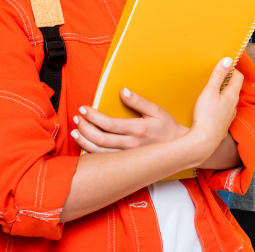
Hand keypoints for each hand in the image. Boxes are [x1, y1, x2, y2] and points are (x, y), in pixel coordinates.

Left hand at [73, 89, 187, 153]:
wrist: (179, 150)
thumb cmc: (168, 128)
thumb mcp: (156, 111)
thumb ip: (138, 101)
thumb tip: (123, 91)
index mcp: (137, 130)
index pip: (108, 124)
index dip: (93, 116)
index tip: (84, 109)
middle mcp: (131, 146)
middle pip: (100, 139)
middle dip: (85, 128)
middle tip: (77, 118)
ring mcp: (128, 157)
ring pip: (100, 153)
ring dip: (84, 142)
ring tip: (76, 131)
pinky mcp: (127, 164)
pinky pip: (105, 161)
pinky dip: (92, 153)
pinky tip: (85, 145)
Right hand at [186, 58, 243, 160]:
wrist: (203, 142)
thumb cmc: (206, 116)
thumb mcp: (210, 91)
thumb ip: (218, 75)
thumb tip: (228, 60)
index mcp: (232, 96)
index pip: (238, 76)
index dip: (232, 68)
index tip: (223, 64)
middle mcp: (234, 106)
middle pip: (234, 88)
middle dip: (227, 79)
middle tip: (216, 74)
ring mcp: (228, 117)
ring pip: (229, 100)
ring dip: (223, 92)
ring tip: (212, 89)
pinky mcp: (222, 125)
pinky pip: (224, 110)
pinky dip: (219, 104)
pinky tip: (210, 106)